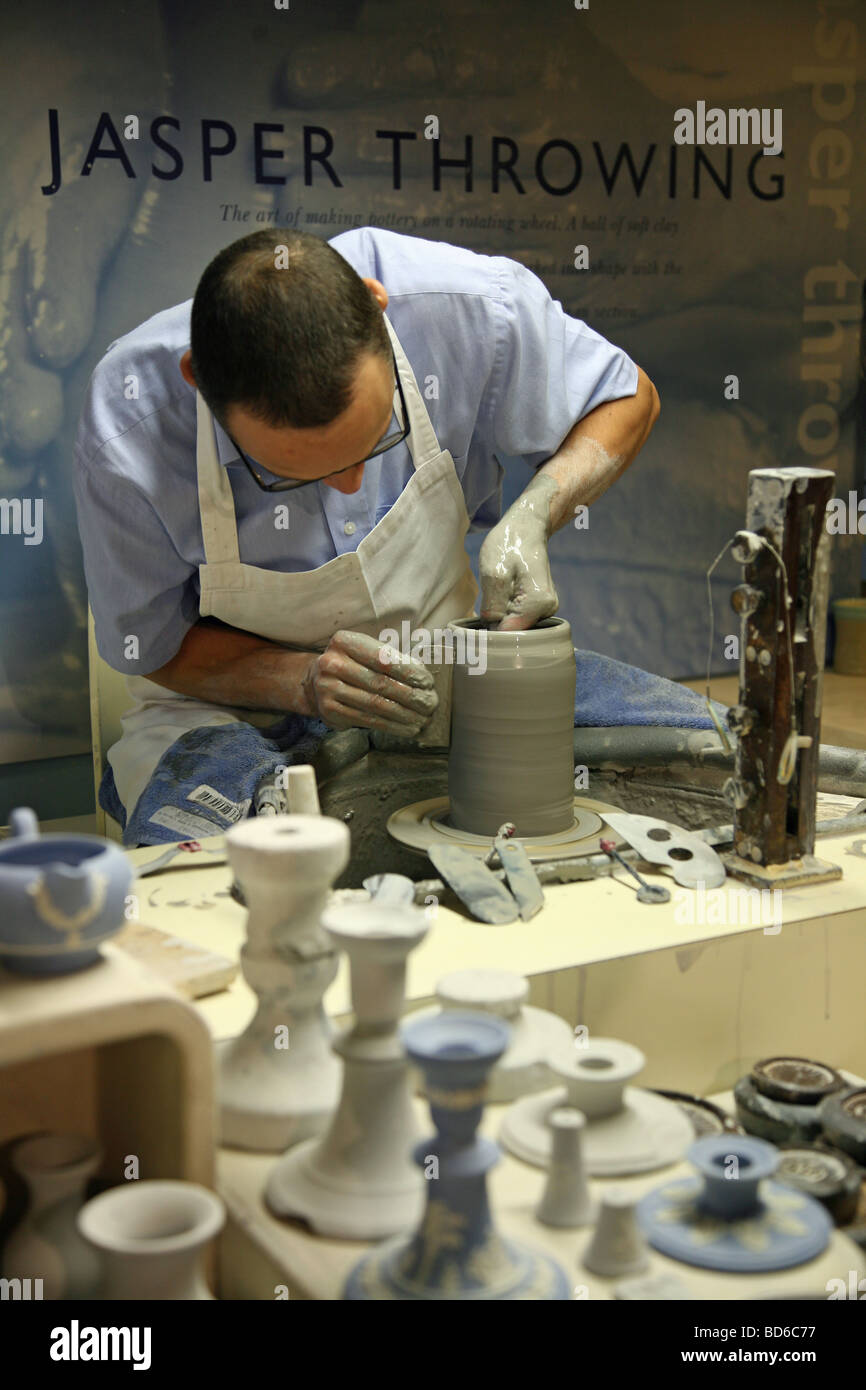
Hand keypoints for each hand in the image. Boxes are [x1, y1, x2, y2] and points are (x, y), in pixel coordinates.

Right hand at [300, 630, 437, 736]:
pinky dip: (391, 726)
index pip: (383, 658)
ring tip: (423, 719)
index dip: (409, 672)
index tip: (428, 683)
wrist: (316, 682)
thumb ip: (391, 659)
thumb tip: (424, 681)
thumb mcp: (366, 651)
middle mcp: (332, 663)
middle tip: (431, 704)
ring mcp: (327, 688)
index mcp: (344, 642)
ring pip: (375, 704)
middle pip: (380, 683)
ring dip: (405, 714)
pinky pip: (367, 720)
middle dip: (411, 696)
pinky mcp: (330, 711)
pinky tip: (407, 728)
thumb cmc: (352, 664)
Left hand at [479, 510, 558, 631]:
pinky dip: (506, 607)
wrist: (526, 527)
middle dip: (496, 620)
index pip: (509, 634)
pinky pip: (517, 616)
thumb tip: (492, 630)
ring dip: (501, 612)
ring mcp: (546, 609)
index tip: (482, 611)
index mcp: (538, 604)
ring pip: (514, 624)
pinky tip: (505, 589)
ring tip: (501, 587)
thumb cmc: (509, 544)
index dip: (491, 628)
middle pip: (513, 631)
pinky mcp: (540, 606)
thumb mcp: (493, 573)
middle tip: (492, 592)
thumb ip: (493, 606)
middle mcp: (547, 610)